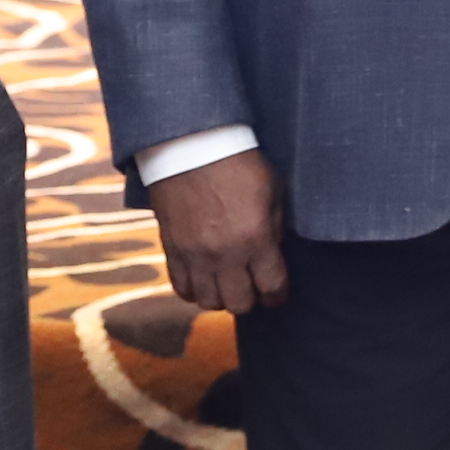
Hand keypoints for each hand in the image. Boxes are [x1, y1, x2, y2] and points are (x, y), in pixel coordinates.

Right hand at [148, 149, 289, 313]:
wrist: (189, 146)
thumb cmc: (238, 162)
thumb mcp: (273, 190)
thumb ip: (276, 226)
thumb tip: (274, 251)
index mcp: (256, 238)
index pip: (272, 287)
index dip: (278, 296)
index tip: (278, 293)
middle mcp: (225, 254)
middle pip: (240, 304)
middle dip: (251, 301)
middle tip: (254, 289)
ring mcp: (194, 255)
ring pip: (208, 302)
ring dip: (221, 298)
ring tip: (227, 286)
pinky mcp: (171, 249)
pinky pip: (181, 288)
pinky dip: (193, 291)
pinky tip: (203, 281)